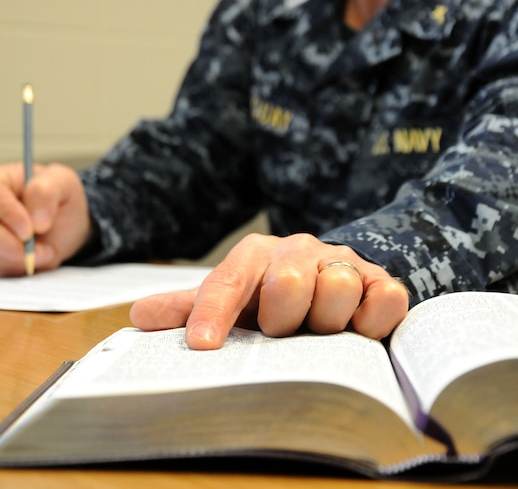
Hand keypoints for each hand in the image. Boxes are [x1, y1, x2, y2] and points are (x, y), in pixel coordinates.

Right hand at [0, 162, 91, 275]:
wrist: (65, 226)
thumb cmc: (60, 198)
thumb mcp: (63, 183)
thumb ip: (47, 193)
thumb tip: (36, 219)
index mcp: (0, 182)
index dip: (9, 214)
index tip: (28, 232)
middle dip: (13, 247)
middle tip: (45, 252)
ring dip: (19, 261)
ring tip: (47, 253)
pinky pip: (0, 268)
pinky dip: (18, 271)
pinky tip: (36, 262)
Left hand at [130, 233, 408, 348]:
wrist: (333, 279)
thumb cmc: (271, 297)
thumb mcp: (232, 300)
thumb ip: (191, 308)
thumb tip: (139, 316)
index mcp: (256, 256)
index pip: (229, 281)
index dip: (214, 313)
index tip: (203, 347)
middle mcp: (299, 252)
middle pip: (290, 279)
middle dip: (285, 314)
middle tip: (282, 332)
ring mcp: (342, 264)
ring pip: (338, 286)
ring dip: (328, 319)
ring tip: (320, 331)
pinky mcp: (381, 282)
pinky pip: (385, 298)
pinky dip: (373, 319)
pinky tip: (360, 331)